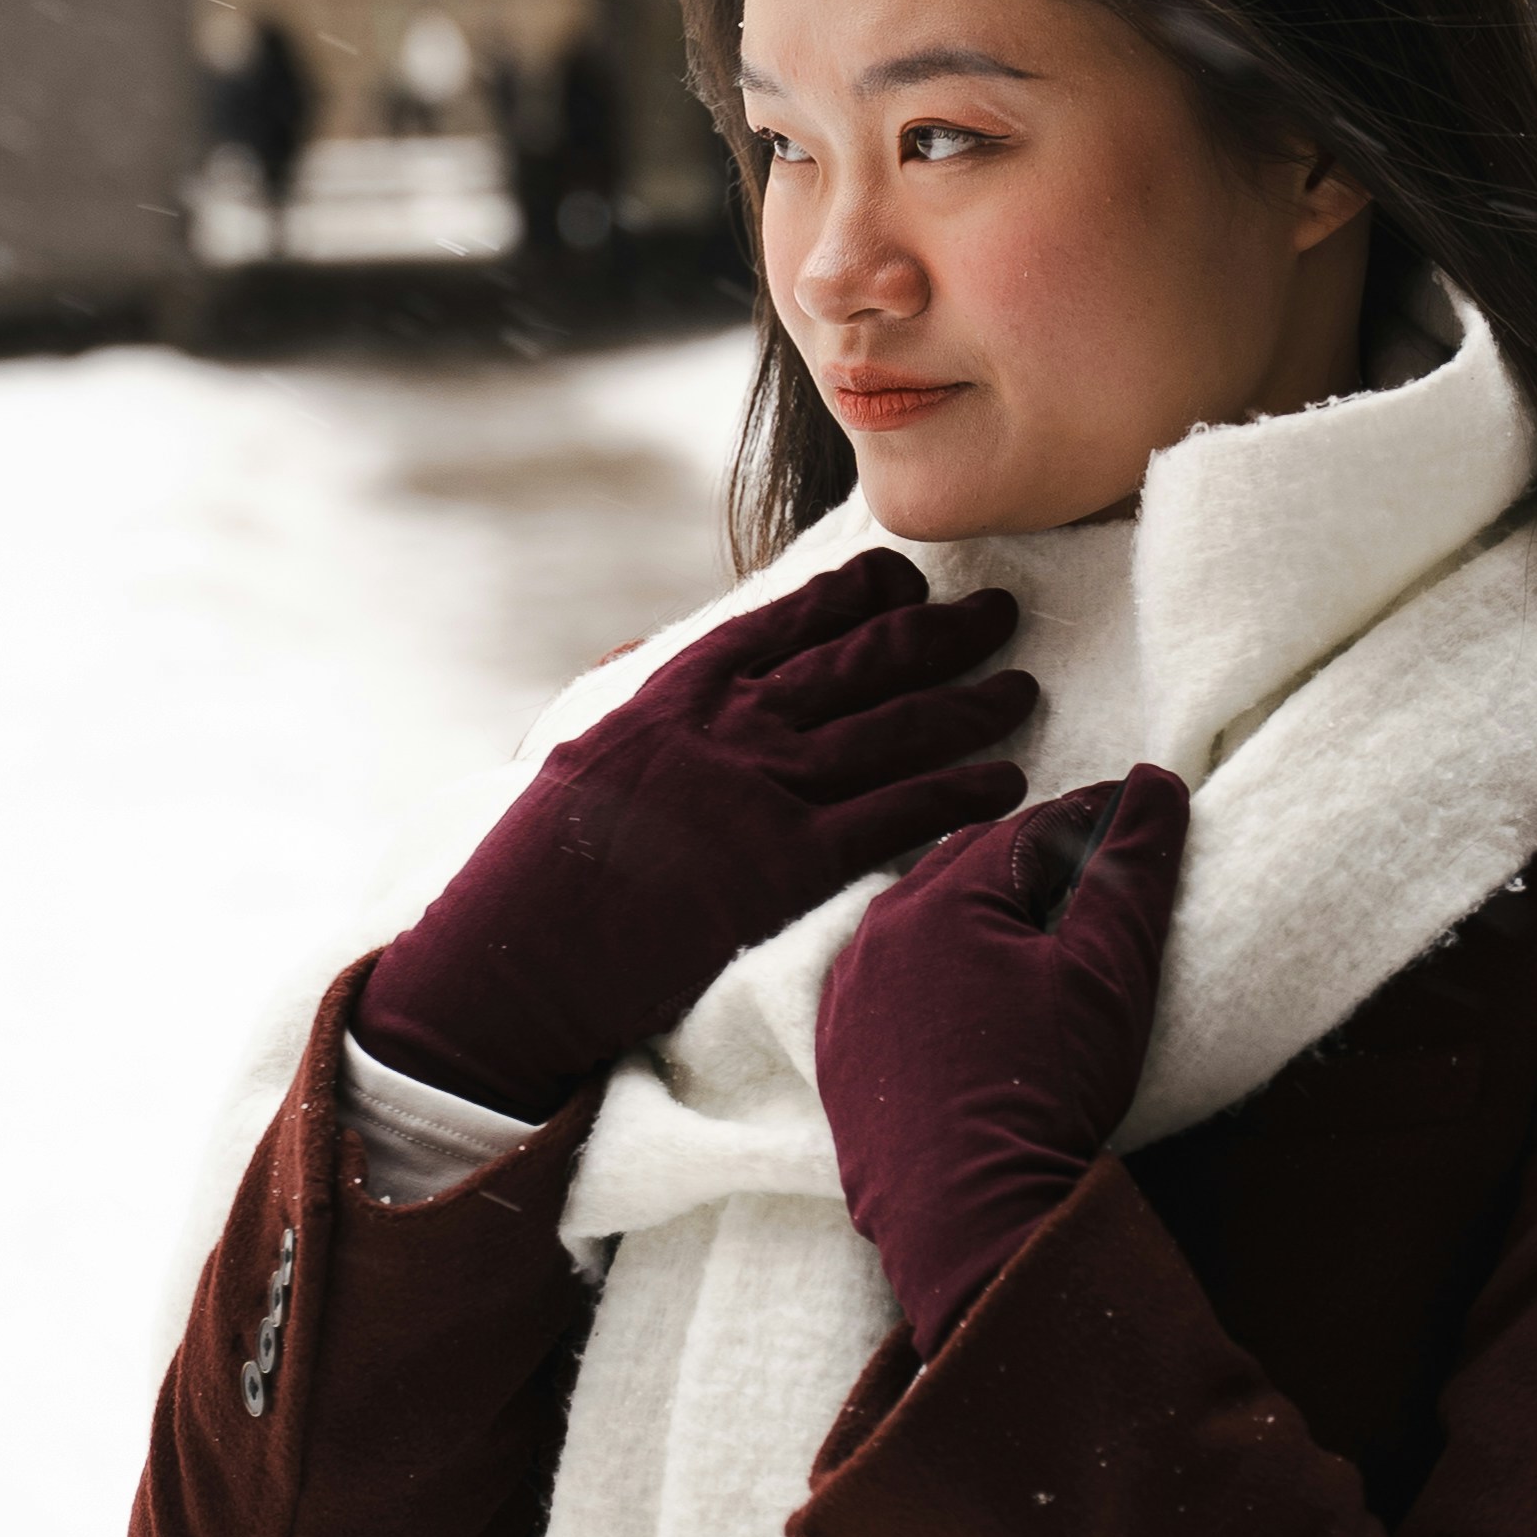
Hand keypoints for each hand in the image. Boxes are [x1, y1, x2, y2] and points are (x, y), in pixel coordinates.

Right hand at [359, 553, 1033, 1119]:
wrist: (515, 958)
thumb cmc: (534, 873)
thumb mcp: (579, 757)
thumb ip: (638, 705)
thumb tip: (659, 657)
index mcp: (673, 693)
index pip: (785, 620)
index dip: (859, 594)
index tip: (906, 579)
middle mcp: (724, 727)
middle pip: (859, 659)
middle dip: (940, 630)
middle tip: (1000, 613)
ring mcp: (757, 792)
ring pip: (893, 728)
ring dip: (969, 702)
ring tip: (1021, 687)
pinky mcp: (784, 866)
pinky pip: (896, 815)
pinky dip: (959, 792)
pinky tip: (1007, 781)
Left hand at [814, 765, 1189, 1355]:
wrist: (969, 1219)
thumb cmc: (1044, 1091)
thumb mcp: (1109, 972)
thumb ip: (1131, 869)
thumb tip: (1155, 784)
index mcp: (939, 899)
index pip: (1031, 831)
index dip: (1093, 820)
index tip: (1137, 818)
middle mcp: (875, 934)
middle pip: (968, 868)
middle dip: (1031, 859)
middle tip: (1092, 869)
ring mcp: (847, 996)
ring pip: (921, 921)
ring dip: (976, 911)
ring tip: (1035, 928)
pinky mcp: (838, 1052)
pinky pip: (887, 982)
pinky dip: (932, 969)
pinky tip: (970, 991)